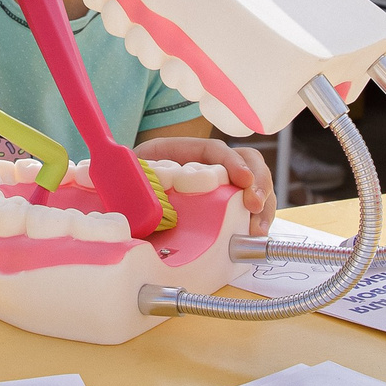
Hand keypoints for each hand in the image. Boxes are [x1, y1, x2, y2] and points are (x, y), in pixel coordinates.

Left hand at [135, 136, 274, 235]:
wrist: (121, 194)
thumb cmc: (126, 181)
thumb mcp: (127, 172)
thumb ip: (132, 177)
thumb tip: (136, 192)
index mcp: (185, 151)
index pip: (217, 150)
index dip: (233, 162)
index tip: (241, 180)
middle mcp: (209, 165)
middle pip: (248, 162)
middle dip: (258, 183)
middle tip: (254, 206)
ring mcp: (220, 186)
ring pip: (255, 186)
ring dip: (263, 206)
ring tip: (257, 230)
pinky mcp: (225, 207)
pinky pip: (250, 208)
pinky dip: (258, 220)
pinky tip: (255, 235)